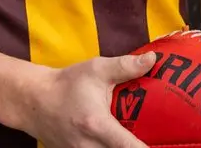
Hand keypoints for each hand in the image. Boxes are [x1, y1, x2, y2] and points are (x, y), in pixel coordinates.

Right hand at [18, 51, 157, 147]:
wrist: (33, 101)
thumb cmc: (67, 84)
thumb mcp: (97, 69)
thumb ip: (126, 66)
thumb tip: (154, 60)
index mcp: (97, 125)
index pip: (128, 147)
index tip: (167, 147)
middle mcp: (89, 147)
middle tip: (160, 141)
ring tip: (142, 139)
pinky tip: (122, 142)